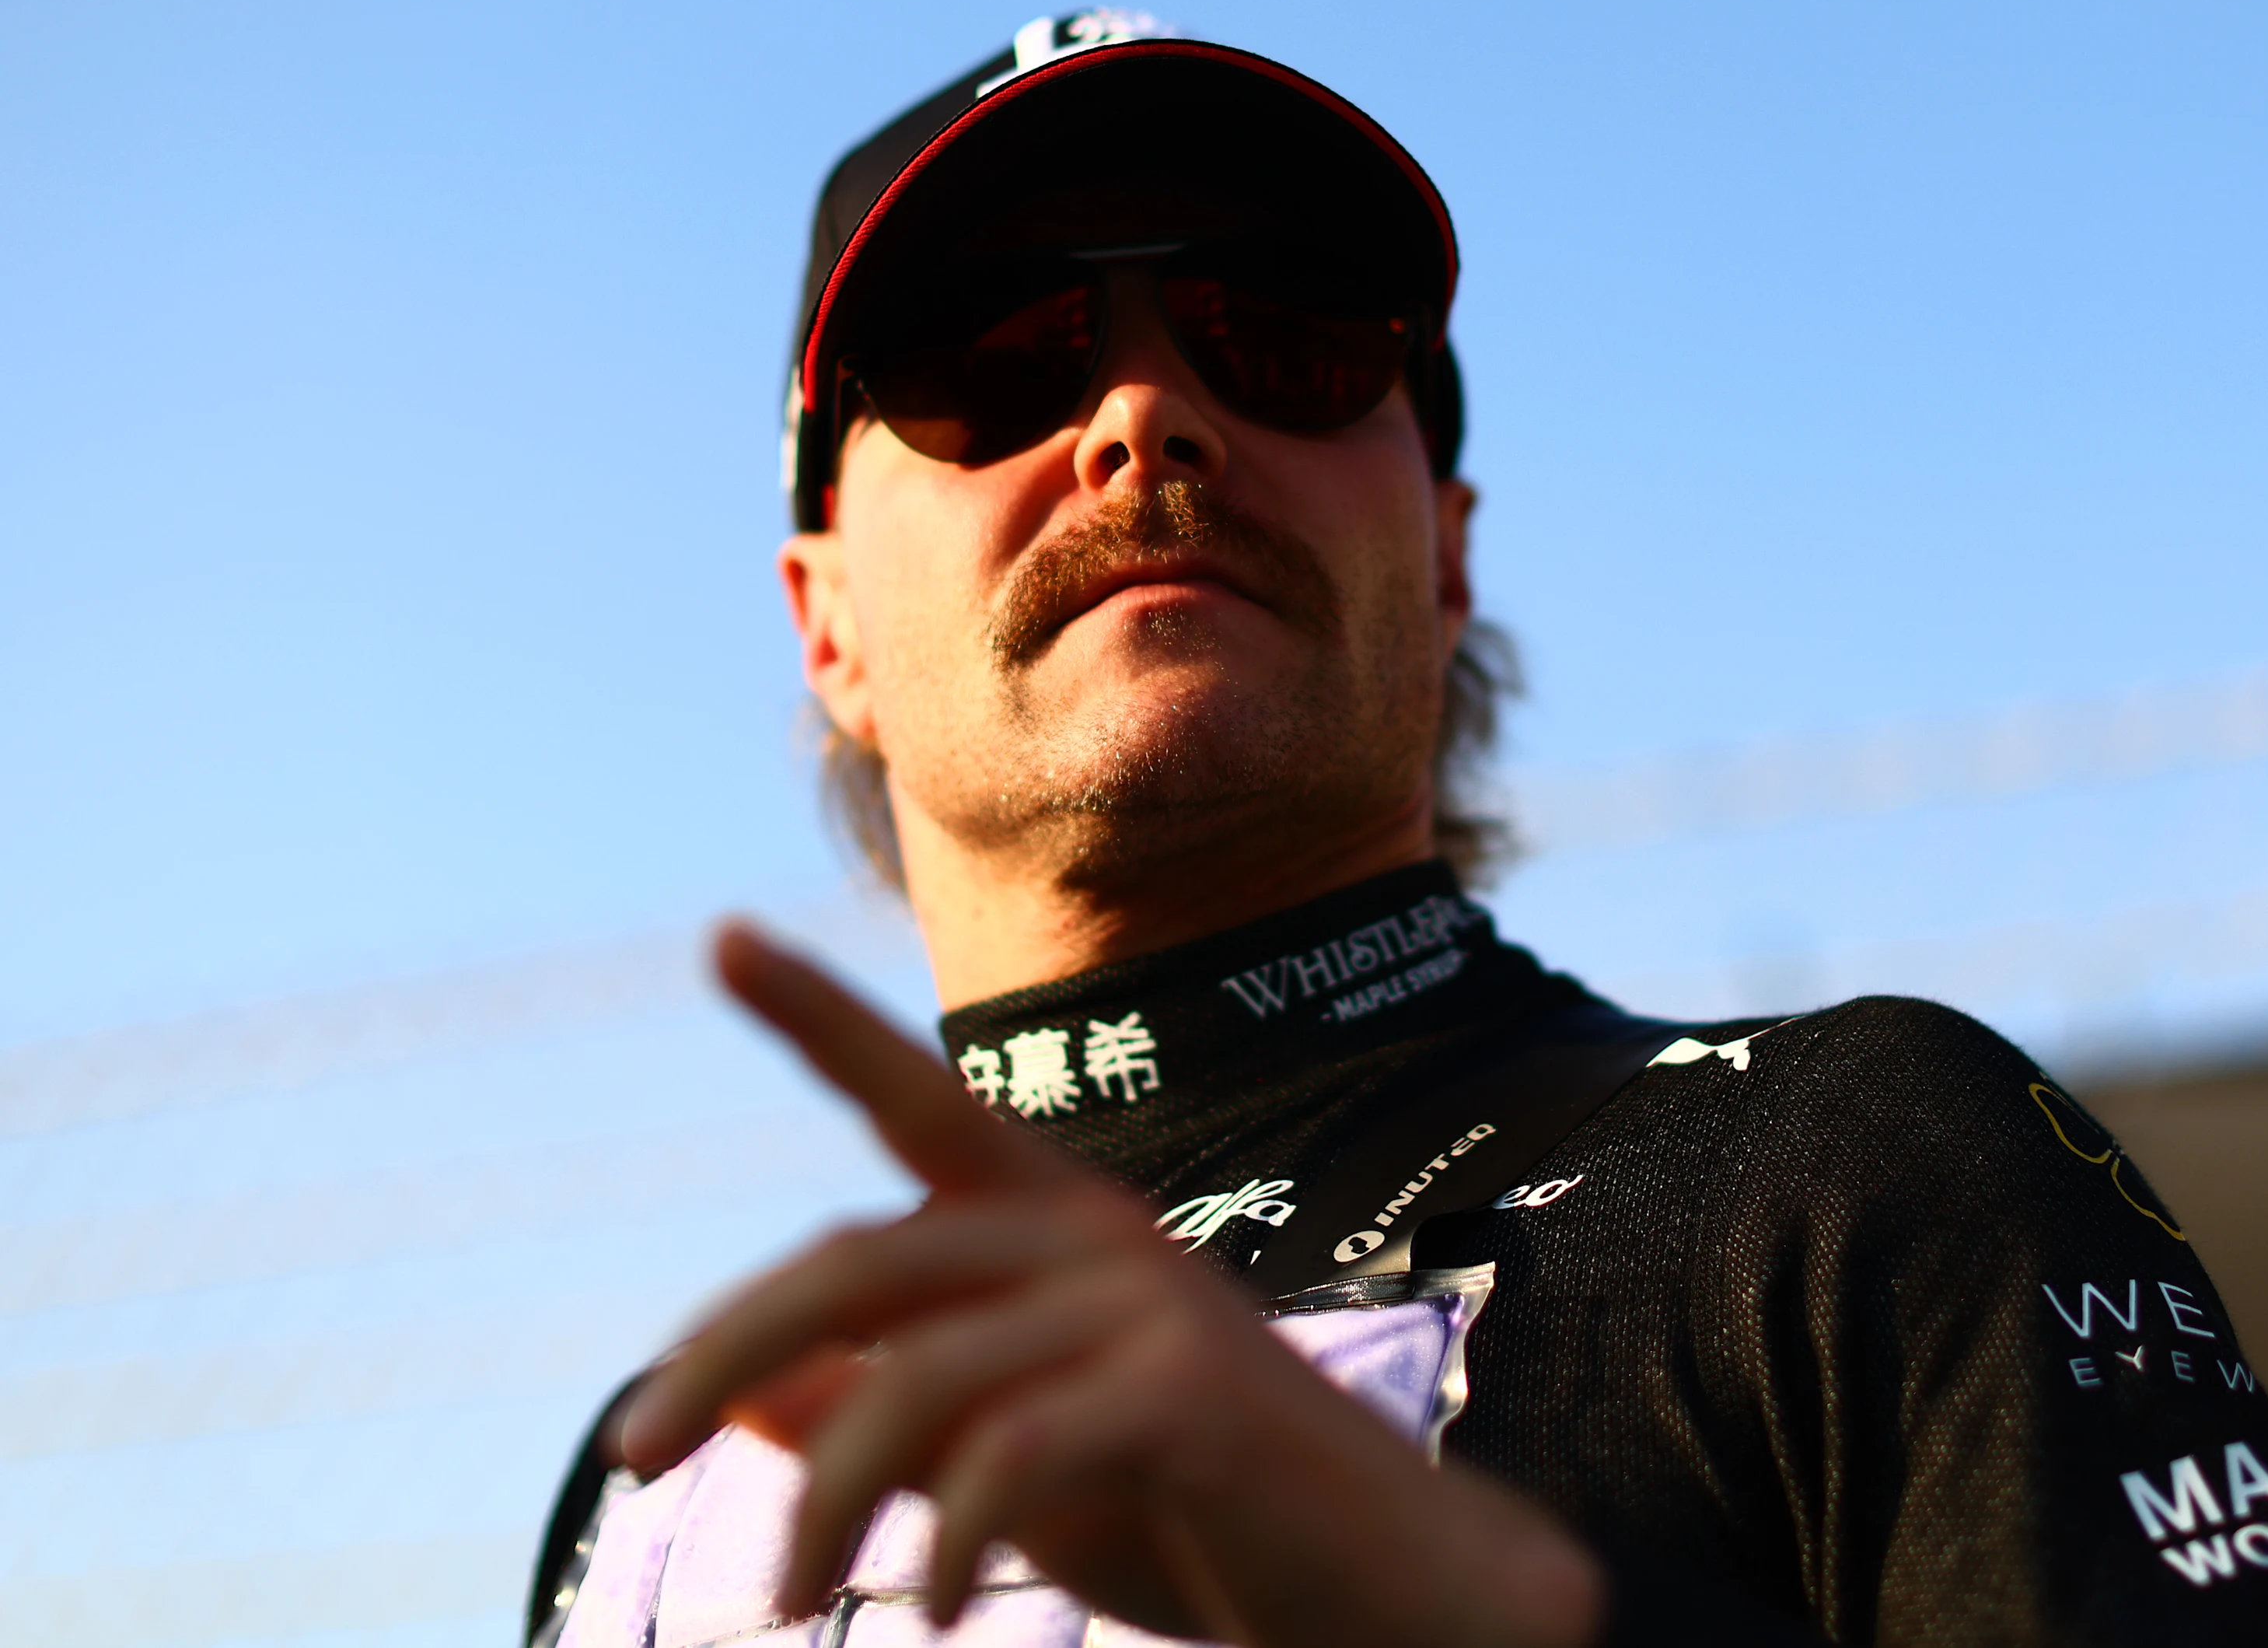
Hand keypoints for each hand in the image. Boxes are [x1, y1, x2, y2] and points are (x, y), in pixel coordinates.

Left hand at [616, 921, 1604, 1647]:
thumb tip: (736, 1392)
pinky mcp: (1186, 1390)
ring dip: (823, 1503)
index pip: (913, 1100)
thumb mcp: (1008, 1465)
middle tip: (628, 1454)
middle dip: (722, 1350)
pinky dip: (950, 1544)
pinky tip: (938, 1611)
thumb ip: (883, 1418)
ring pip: (909, 1378)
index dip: (817, 1019)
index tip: (721, 940)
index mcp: (1053, 1224)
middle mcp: (1094, 1233)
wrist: (1386, 1589)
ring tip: (782, 1601)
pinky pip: (1008, 1456)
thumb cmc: (1189, 1512)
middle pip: (855, 1263)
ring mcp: (1146, 1302)